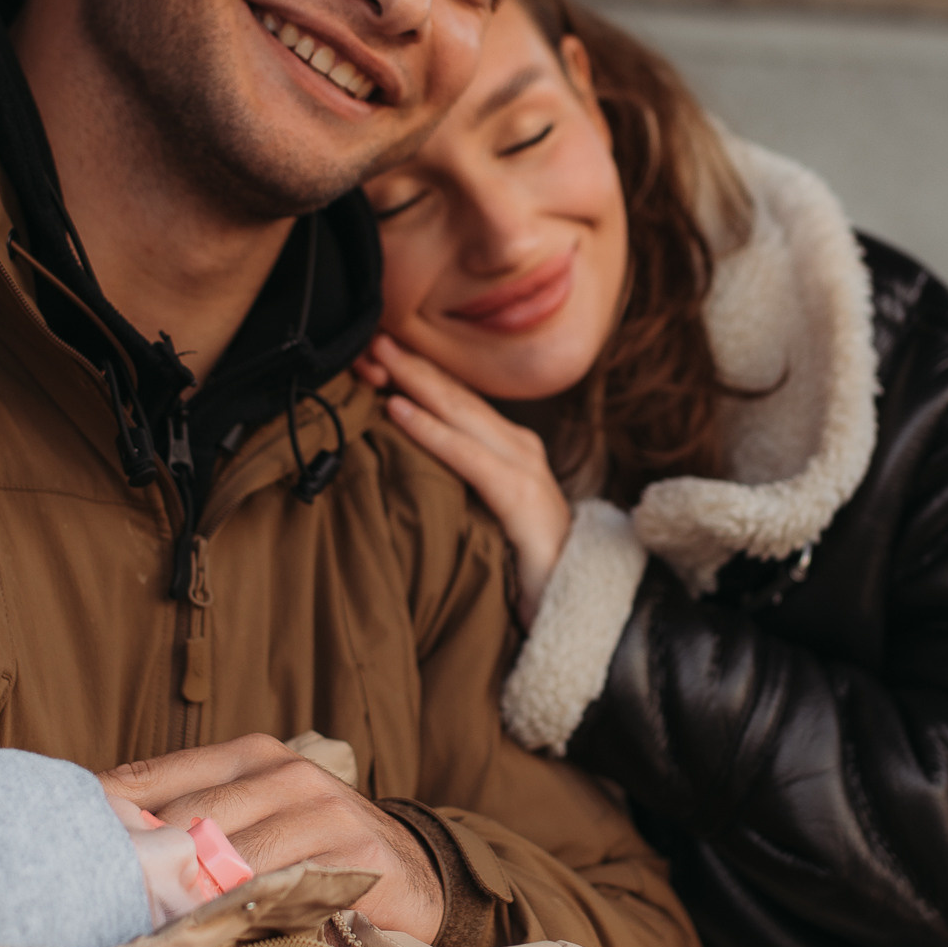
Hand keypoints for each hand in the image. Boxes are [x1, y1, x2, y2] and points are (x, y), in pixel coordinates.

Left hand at [102, 734, 444, 937]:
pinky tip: (209, 939)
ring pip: (228, 858)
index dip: (105, 816)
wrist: (416, 875)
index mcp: (250, 755)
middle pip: (183, 820)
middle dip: (140, 864)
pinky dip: (241, 916)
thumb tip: (93, 836)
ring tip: (141, 930)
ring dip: (184, 898)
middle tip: (95, 906)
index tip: (63, 851)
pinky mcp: (354, 856)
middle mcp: (285, 773)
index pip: (153, 777)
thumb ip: (189, 819)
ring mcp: (323, 811)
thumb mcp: (255, 817)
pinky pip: (282, 891)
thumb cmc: (313, 850)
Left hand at [356, 330, 573, 622]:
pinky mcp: (523, 499)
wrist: (576, 610)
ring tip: (379, 358)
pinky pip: (467, 457)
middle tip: (371, 336)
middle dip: (413, 363)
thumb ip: (453, 490)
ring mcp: (526, 470)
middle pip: (458, 397)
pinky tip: (399, 412)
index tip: (376, 353)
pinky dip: (430, 431)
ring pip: (461, 414)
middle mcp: (521, 449)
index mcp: (510, 451)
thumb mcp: (481, 519)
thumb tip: (399, 469)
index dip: (419, 374)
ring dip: (416, 381)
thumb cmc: (521, 571)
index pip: (459, 403)